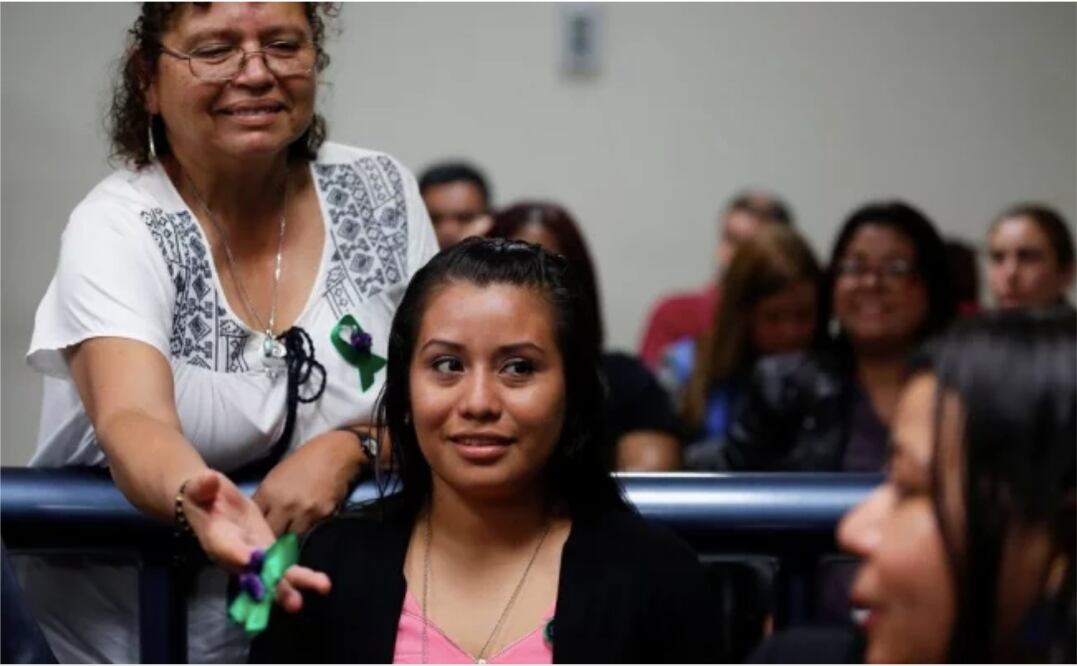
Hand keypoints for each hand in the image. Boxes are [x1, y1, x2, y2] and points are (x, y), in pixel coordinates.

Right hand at [181, 469, 330, 611]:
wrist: (209, 502)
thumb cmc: (200, 494)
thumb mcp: (198, 488)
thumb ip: (202, 487)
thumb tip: (208, 481)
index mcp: (217, 539)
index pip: (228, 549)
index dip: (238, 555)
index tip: (251, 560)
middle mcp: (236, 555)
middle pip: (256, 574)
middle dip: (275, 586)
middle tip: (295, 601)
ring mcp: (253, 554)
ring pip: (273, 574)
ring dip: (294, 583)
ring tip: (321, 587)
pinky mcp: (266, 548)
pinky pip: (281, 565)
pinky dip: (298, 574)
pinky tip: (320, 582)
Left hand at [253, 430, 363, 535]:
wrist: (335, 453)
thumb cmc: (305, 461)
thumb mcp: (277, 475)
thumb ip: (266, 499)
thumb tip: (259, 519)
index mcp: (269, 493)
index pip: (256, 523)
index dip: (257, 530)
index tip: (260, 534)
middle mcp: (284, 505)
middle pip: (272, 535)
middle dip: (273, 538)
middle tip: (276, 539)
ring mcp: (304, 512)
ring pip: (292, 539)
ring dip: (291, 538)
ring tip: (293, 534)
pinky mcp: (323, 516)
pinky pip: (311, 532)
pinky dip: (309, 531)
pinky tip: (310, 524)